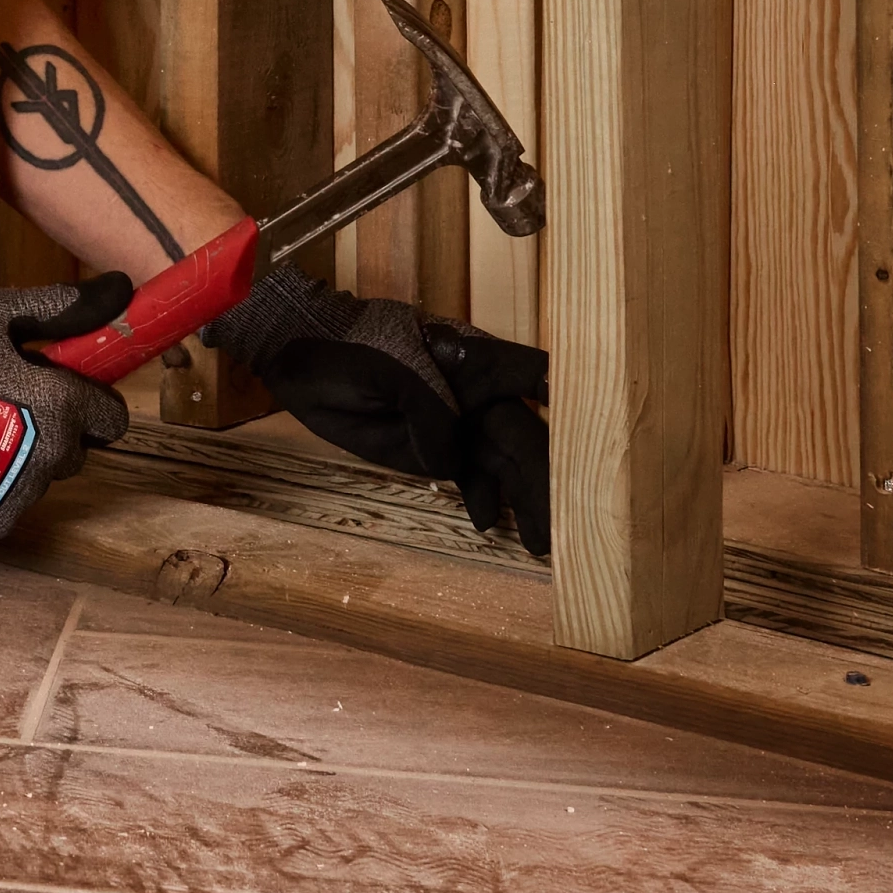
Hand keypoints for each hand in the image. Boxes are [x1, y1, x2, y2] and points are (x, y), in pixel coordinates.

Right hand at [0, 283, 132, 542]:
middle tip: (7, 408)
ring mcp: (22, 495)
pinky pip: (7, 507)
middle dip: (53, 432)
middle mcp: (51, 456)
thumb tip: (122, 287)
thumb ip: (63, 307)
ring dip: (21, 462)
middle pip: (75, 451)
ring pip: (40, 481)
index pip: (112, 420)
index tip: (62, 394)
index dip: (90, 405)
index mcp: (61, 406)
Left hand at [211, 263, 553, 558]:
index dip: (566, 393)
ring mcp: (459, 423)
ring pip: (505, 461)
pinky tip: (491, 524)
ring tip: (543, 542)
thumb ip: (423, 409)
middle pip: (524, 432)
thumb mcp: (379, 372)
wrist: (299, 361)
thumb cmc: (341, 350)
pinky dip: (486, 500)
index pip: (531, 372)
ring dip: (527, 498)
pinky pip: (473, 476)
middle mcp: (477, 392)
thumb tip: (454, 456)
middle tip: (568, 518)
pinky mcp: (437, 450)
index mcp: (472, 359)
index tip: (594, 425)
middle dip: (547, 474)